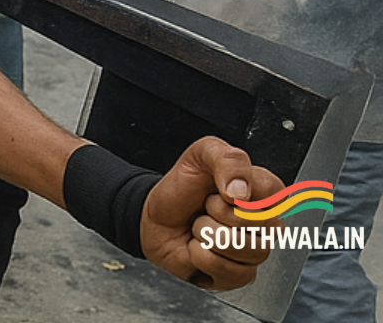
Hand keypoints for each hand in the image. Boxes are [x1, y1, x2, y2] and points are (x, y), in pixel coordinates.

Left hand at [141, 136, 280, 289]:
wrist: (155, 217)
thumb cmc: (182, 188)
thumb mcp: (200, 155)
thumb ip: (227, 160)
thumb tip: (242, 192)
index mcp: (262, 192)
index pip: (275, 193)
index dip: (240, 189)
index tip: (220, 187)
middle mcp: (264, 224)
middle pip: (264, 225)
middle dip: (219, 211)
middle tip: (206, 207)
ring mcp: (254, 252)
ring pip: (245, 248)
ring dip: (207, 233)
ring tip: (199, 227)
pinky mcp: (239, 276)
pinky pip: (229, 271)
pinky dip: (201, 256)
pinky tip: (196, 247)